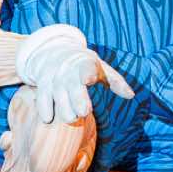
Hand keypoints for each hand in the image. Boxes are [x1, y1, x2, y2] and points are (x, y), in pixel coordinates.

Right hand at [16, 23, 135, 125]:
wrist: (56, 53)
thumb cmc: (86, 66)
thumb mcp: (102, 69)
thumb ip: (116, 82)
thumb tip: (131, 95)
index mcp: (85, 65)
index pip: (86, 69)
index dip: (87, 74)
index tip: (87, 80)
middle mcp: (68, 70)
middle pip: (71, 85)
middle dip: (76, 98)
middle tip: (83, 113)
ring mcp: (53, 77)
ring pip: (56, 92)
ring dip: (62, 106)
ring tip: (70, 119)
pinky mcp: (42, 83)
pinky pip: (41, 96)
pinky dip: (44, 107)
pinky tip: (48, 119)